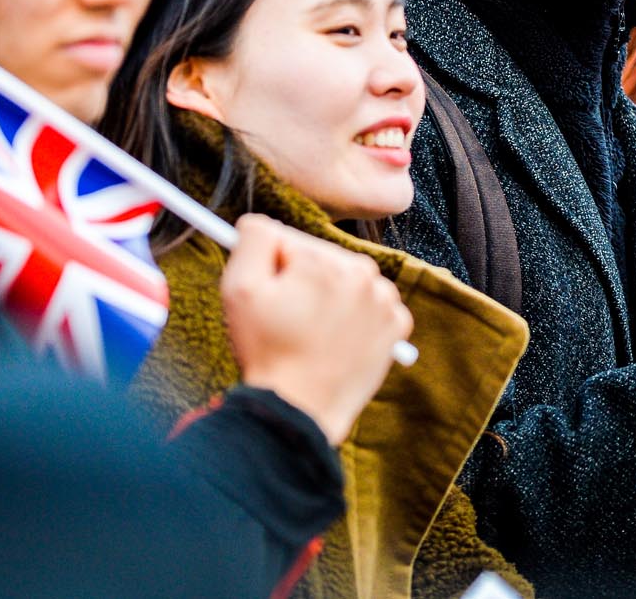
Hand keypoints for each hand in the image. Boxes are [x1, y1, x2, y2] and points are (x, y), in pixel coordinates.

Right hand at [219, 214, 413, 444]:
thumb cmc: (268, 353)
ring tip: (309, 335)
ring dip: (328, 300)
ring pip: (344, 284)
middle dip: (300, 284)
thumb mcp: (239, 288)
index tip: (268, 300)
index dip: (269, 272)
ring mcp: (386, 302)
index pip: (287, 244)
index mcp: (327, 259)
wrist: (299, 411)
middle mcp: (365, 273)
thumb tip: (263, 223)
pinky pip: (369, 309)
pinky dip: (353, 321)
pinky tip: (335, 343)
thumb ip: (253, 239)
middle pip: (319, 262)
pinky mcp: (396, 328)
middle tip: (286, 322)